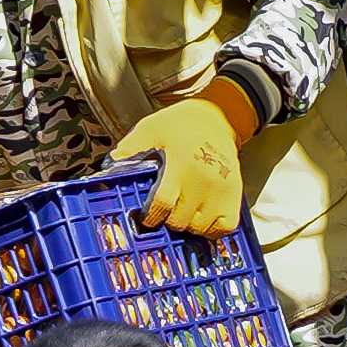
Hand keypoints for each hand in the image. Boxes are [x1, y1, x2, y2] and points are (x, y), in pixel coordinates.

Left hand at [110, 84, 259, 238]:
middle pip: (180, 220)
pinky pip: (224, 227)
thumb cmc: (180, 124)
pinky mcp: (236, 194)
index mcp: (181, 165)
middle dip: (166, 221)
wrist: (216, 116)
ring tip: (180, 213)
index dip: (150, 217)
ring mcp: (222, 189)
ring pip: (200, 227)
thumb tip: (110, 167)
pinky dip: (211, 230)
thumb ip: (129, 150)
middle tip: (162, 213)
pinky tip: (200, 220)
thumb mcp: (149, 129)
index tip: (145, 217)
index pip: (163, 203)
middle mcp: (204, 180)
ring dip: (186, 226)